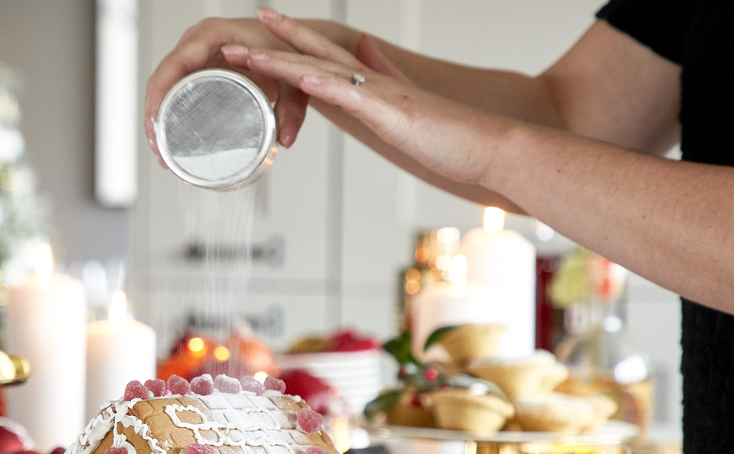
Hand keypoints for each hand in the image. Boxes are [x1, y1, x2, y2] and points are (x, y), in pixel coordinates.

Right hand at [144, 17, 311, 162]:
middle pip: (162, 77)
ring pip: (164, 84)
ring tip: (159, 150)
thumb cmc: (284, 48)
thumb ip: (292, 108)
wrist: (290, 41)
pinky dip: (165, 111)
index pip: (175, 64)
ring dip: (155, 117)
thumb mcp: (290, 78)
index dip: (160, 93)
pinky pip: (173, 87)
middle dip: (153, 114)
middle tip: (157, 148)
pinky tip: (164, 135)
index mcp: (213, 36)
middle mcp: (198, 42)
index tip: (155, 120)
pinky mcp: (197, 68)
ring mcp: (195, 55)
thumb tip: (285, 139)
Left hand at [233, 9, 512, 186]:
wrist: (490, 147)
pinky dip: (323, 84)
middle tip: (243, 29)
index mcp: (374, 83)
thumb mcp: (408, 103)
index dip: (294, 39)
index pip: (325, 55)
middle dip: (276, 42)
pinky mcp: (390, 113)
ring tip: (249, 54)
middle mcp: (373, 81)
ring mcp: (380, 94)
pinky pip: (350, 95)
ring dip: (282, 61)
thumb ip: (386, 75)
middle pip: (315, 55)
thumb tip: (365, 51)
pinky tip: (298, 76)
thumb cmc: (452, 136)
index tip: (267, 25)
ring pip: (321, 71)